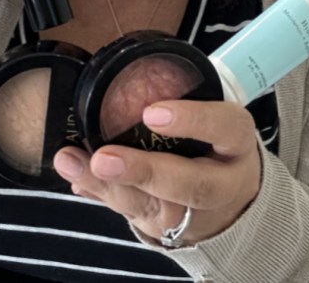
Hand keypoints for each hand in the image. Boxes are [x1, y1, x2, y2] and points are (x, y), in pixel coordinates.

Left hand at [53, 99, 261, 245]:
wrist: (234, 204)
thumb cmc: (215, 145)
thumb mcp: (216, 120)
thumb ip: (181, 101)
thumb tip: (118, 77)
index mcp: (236, 142)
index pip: (224, 127)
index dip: (192, 120)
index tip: (152, 113)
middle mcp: (223, 183)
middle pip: (191, 185)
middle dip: (144, 171)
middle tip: (104, 158)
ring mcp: (196, 213)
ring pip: (153, 205)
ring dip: (107, 185)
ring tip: (72, 162)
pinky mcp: (170, 231)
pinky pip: (133, 214)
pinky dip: (102, 194)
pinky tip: (78, 179)